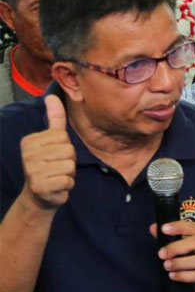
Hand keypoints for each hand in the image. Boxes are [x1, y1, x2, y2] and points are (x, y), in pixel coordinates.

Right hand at [19, 95, 74, 209]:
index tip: (54, 155)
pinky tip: (56, 186)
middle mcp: (28, 155)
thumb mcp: (51, 140)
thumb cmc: (48, 165)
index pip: (63, 137)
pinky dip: (67, 185)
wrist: (39, 195)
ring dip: (69, 173)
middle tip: (56, 167)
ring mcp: (32, 171)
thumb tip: (52, 96)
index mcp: (29, 141)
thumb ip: (55, 119)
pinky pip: (69, 181)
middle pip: (69, 150)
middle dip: (69, 161)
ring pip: (70, 166)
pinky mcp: (41, 187)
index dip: (65, 147)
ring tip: (56, 176)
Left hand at [154, 220, 194, 291]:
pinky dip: (183, 275)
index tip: (163, 229)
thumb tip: (153, 228)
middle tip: (161, 253)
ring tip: (166, 265)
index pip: (194, 228)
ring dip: (179, 262)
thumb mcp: (191, 246)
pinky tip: (172, 275)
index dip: (179, 227)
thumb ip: (173, 237)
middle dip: (176, 247)